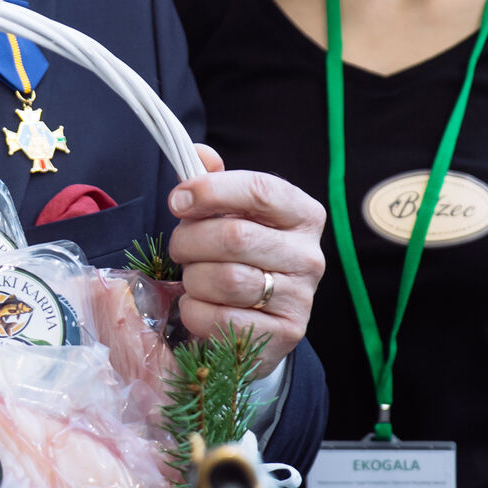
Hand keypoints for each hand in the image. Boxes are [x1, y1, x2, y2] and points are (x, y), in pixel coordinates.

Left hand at [166, 143, 325, 370]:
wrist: (259, 319)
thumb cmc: (240, 255)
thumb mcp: (231, 213)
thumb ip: (214, 180)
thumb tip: (198, 153)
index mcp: (302, 214)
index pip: (259, 189)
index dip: (211, 191)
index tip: (177, 200)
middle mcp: (309, 255)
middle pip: (235, 237)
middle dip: (191, 241)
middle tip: (179, 248)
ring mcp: (301, 298)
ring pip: (227, 280)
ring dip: (193, 278)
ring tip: (193, 277)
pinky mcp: (284, 335)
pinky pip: (222, 319)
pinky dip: (196, 311)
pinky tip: (199, 306)